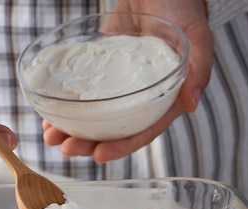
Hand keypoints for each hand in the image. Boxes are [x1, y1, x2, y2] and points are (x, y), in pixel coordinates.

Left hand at [43, 0, 212, 162]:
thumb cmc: (185, 8)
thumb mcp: (198, 36)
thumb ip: (199, 68)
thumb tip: (191, 103)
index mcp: (164, 99)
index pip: (143, 130)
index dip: (122, 146)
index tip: (99, 154)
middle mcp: (139, 98)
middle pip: (113, 129)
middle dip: (88, 142)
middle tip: (67, 148)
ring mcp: (117, 84)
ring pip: (94, 115)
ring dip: (72, 128)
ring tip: (51, 137)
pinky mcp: (100, 68)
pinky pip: (81, 90)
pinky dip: (66, 102)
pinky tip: (49, 113)